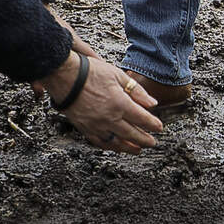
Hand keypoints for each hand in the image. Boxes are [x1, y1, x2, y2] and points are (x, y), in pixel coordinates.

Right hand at [39, 39, 161, 153]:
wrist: (64, 76)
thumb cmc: (90, 72)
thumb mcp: (117, 75)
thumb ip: (136, 91)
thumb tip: (152, 103)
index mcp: (120, 103)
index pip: (142, 119)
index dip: (153, 125)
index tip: (159, 128)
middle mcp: (109, 118)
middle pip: (132, 134)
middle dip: (144, 139)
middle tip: (152, 143)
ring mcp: (96, 125)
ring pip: (116, 142)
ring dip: (129, 147)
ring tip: (137, 150)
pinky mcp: (84, 128)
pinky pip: (100, 142)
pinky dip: (109, 146)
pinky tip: (115, 147)